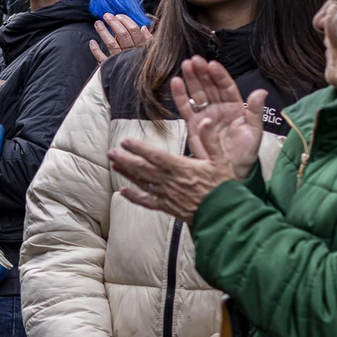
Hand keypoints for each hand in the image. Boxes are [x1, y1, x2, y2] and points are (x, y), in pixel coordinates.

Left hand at [89, 14, 151, 65]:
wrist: (139, 87)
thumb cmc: (144, 65)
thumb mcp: (151, 52)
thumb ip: (149, 40)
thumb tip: (143, 27)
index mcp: (140, 47)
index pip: (133, 30)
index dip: (125, 21)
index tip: (118, 15)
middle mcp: (130, 53)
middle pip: (122, 35)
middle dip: (113, 23)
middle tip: (106, 15)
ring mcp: (119, 60)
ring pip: (111, 44)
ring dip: (103, 32)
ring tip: (97, 23)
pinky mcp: (110, 68)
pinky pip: (102, 58)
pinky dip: (96, 50)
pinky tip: (92, 42)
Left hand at [109, 125, 236, 222]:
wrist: (225, 215)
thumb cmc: (224, 187)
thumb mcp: (220, 160)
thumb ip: (210, 140)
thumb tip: (205, 120)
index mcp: (181, 167)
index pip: (155, 155)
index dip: (138, 148)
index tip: (125, 141)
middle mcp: (170, 181)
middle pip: (142, 168)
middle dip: (125, 159)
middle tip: (111, 152)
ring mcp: (167, 195)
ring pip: (142, 182)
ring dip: (126, 173)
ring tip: (113, 164)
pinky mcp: (167, 207)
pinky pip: (147, 202)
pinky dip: (133, 197)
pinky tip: (123, 192)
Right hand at [172, 57, 267, 180]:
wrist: (231, 172)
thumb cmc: (245, 154)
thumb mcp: (254, 133)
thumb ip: (256, 112)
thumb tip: (261, 92)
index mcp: (236, 108)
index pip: (226, 87)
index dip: (219, 76)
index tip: (212, 65)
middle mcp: (219, 109)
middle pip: (210, 86)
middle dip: (202, 73)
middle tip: (195, 60)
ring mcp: (205, 115)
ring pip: (197, 93)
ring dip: (191, 79)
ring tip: (185, 65)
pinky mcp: (193, 125)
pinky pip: (186, 108)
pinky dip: (180, 96)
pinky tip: (176, 83)